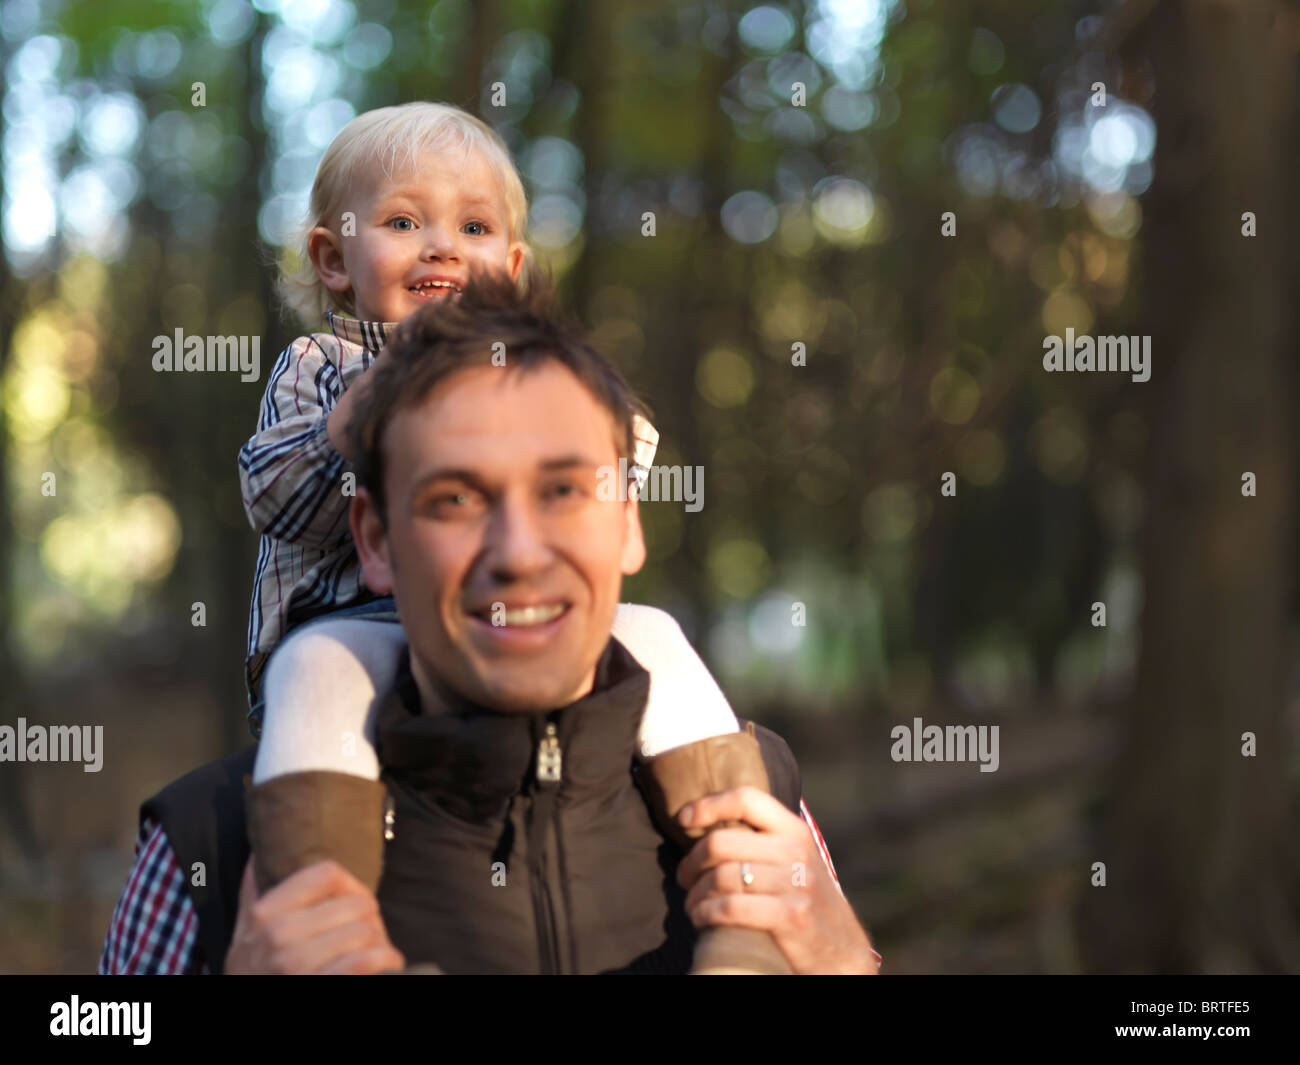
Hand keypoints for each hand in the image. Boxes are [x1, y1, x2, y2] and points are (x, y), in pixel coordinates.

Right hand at [224, 858, 405, 974]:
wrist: (239, 1011)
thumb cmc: (250, 974)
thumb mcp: (242, 934)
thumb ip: (251, 894)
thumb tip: (257, 855)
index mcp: (265, 914)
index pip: (327, 874)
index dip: (352, 884)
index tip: (356, 900)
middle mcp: (279, 935)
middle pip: (356, 904)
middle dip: (372, 918)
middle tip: (373, 931)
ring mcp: (296, 964)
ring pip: (365, 932)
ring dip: (381, 942)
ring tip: (380, 950)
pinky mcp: (318, 985)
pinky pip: (364, 961)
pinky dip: (385, 959)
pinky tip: (389, 961)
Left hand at [675, 786, 878, 974]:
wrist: (842, 949)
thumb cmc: (803, 899)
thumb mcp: (793, 859)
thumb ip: (761, 839)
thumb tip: (704, 825)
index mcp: (793, 829)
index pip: (746, 798)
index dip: (709, 804)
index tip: (684, 819)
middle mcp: (796, 850)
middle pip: (721, 842)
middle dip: (691, 862)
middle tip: (684, 878)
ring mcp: (796, 883)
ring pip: (721, 877)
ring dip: (695, 894)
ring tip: (692, 904)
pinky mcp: (791, 916)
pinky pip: (731, 907)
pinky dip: (706, 913)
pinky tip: (701, 919)